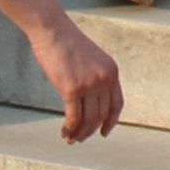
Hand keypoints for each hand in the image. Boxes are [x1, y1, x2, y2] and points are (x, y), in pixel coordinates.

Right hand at [29, 9, 125, 142]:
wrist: (53, 30)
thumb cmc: (66, 42)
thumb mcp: (91, 59)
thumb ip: (95, 77)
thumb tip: (89, 100)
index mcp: (112, 71)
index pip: (117, 104)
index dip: (111, 121)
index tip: (104, 132)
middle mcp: (104, 79)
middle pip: (101, 114)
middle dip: (91, 130)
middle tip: (80, 138)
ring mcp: (89, 84)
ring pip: (88, 119)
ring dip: (80, 133)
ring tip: (71, 139)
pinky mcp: (71, 89)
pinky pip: (74, 117)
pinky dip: (70, 128)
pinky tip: (65, 132)